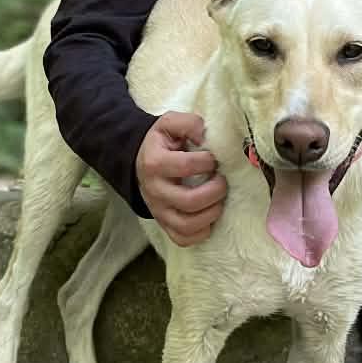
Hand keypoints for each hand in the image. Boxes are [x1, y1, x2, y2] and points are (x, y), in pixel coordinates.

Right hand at [136, 111, 226, 246]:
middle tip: (222, 181)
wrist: (139, 161)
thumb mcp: (169, 124)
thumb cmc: (161, 143)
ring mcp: (159, 211)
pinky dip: (201, 232)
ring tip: (219, 199)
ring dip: (212, 213)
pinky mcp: (164, 224)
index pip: (185, 166)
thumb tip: (205, 136)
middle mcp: (155, 191)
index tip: (213, 159)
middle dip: (215, 192)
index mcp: (155, 163)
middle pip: (189, 201)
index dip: (207, 162)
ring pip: (187, 225)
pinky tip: (208, 216)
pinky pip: (183, 239)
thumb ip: (189, 123)